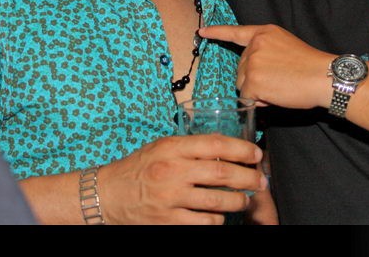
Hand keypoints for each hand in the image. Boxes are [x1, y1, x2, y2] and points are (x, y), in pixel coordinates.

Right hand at [100, 134, 266, 224]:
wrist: (107, 195)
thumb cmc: (138, 168)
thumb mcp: (161, 147)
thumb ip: (190, 147)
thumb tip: (226, 149)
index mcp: (172, 148)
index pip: (216, 144)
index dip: (241, 149)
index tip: (255, 154)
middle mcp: (172, 172)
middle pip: (223, 174)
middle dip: (249, 178)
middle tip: (260, 180)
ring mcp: (170, 199)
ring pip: (218, 202)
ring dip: (239, 201)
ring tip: (245, 200)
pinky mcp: (168, 222)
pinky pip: (205, 223)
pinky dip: (218, 220)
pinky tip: (220, 216)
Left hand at [199, 24, 332, 109]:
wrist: (324, 76)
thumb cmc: (311, 66)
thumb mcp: (286, 46)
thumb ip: (267, 52)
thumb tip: (253, 73)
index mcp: (265, 33)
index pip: (236, 32)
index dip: (217, 33)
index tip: (202, 32)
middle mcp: (255, 45)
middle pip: (241, 68)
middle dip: (254, 79)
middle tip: (280, 81)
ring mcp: (252, 62)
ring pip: (242, 84)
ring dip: (257, 91)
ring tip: (280, 87)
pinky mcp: (253, 81)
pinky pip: (247, 98)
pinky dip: (259, 102)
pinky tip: (276, 96)